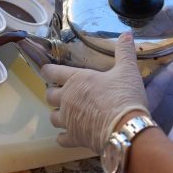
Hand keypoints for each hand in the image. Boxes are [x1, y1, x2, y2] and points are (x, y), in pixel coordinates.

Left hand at [42, 33, 148, 154]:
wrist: (126, 128)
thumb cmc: (124, 96)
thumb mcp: (127, 70)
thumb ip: (124, 51)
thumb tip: (127, 33)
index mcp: (77, 80)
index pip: (54, 72)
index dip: (48, 70)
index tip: (45, 69)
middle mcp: (68, 99)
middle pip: (49, 96)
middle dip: (53, 93)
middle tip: (59, 92)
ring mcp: (69, 120)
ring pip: (53, 117)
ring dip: (57, 114)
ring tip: (63, 113)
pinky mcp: (74, 138)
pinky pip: (62, 139)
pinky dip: (63, 137)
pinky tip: (66, 136)